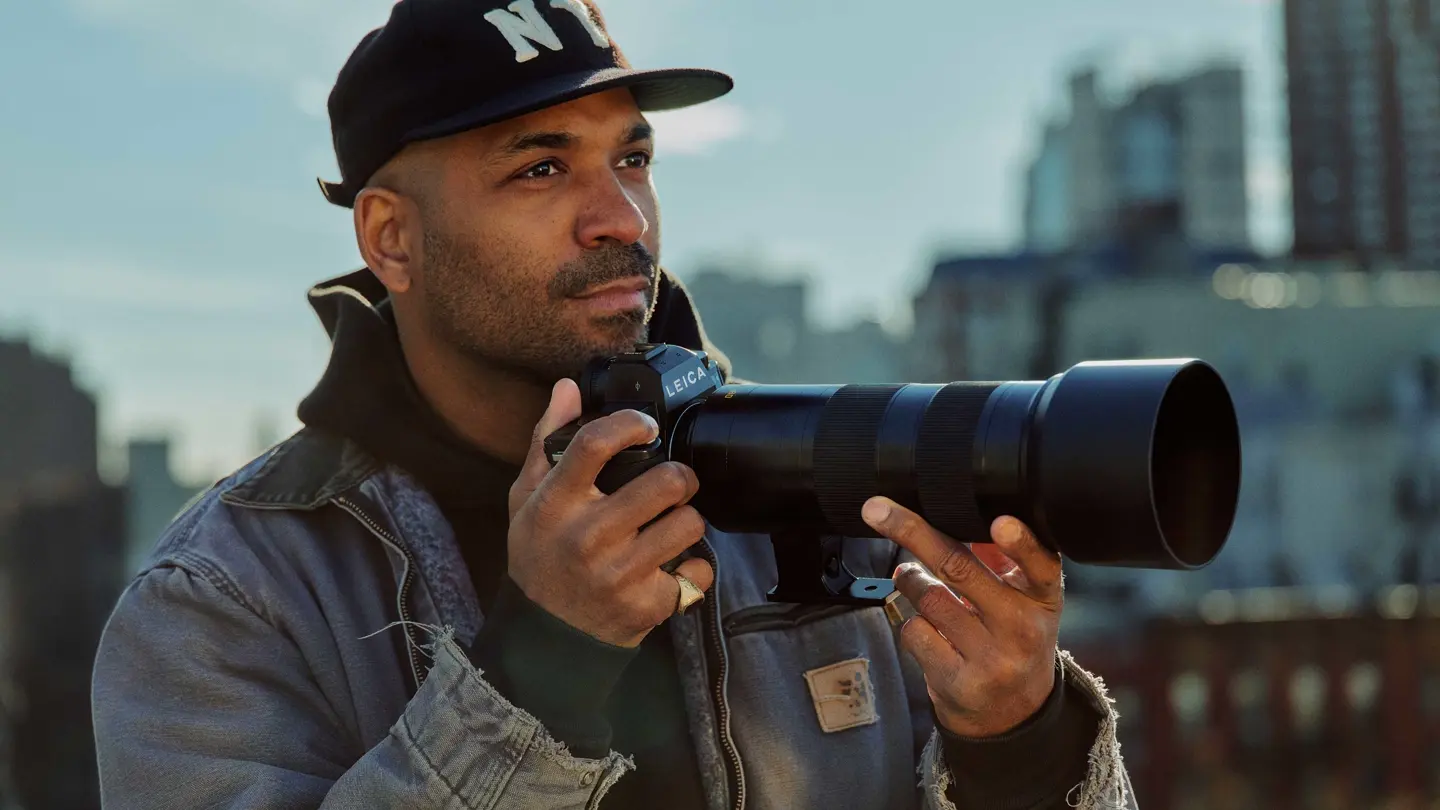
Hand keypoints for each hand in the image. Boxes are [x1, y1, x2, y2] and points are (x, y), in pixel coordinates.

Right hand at [507, 378, 713, 647]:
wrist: (545, 636)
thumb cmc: (538, 557)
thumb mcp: (527, 500)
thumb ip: (546, 441)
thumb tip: (567, 387)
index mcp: (554, 505)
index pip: (594, 444)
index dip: (629, 424)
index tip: (645, 427)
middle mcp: (587, 538)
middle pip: (666, 482)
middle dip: (680, 477)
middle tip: (674, 483)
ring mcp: (619, 574)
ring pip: (690, 523)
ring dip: (687, 521)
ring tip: (670, 526)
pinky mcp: (647, 605)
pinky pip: (698, 572)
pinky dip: (693, 570)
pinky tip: (672, 569)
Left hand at [862, 497, 1062, 737]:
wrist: (1014, 714)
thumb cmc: (1014, 637)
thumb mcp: (1024, 597)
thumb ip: (999, 556)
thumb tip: (956, 508)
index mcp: (1042, 598)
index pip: (1039, 564)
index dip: (1020, 543)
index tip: (1000, 522)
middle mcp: (1022, 628)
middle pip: (960, 569)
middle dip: (914, 533)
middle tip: (879, 511)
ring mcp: (992, 659)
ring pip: (928, 598)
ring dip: (910, 581)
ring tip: (914, 580)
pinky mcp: (960, 682)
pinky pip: (914, 632)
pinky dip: (911, 622)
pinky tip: (928, 630)